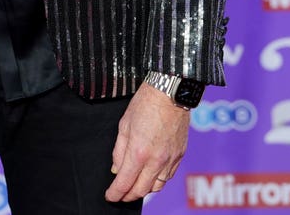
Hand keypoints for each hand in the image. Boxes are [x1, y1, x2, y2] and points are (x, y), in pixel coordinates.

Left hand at [105, 82, 189, 202]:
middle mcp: (156, 160)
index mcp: (138, 152)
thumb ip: (119, 151)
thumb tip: (116, 169)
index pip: (124, 183)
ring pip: (156, 187)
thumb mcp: (124, 124)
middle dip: (128, 196)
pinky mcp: (179, 156)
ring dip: (143, 190)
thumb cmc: (145, 104)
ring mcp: (169, 160)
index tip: (110, 196)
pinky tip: (151, 176)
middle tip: (120, 195)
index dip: (115, 193)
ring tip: (134, 186)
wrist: (170, 93)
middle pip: (141, 190)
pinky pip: (168, 177)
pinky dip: (157, 181)